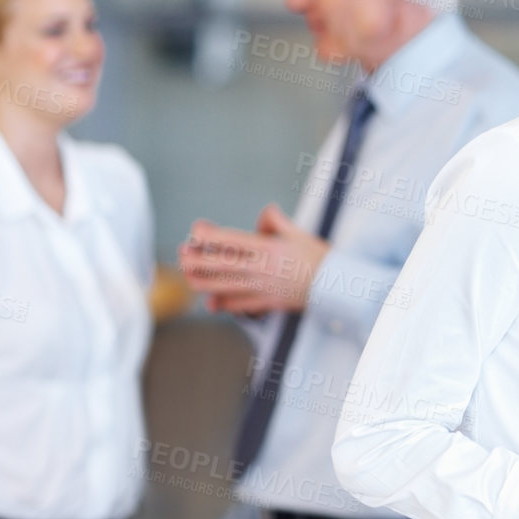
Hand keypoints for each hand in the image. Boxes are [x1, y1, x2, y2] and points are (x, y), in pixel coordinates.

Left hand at [178, 205, 329, 314]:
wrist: (336, 285)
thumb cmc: (319, 257)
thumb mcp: (299, 233)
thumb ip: (277, 222)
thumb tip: (264, 213)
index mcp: (267, 249)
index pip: (230, 241)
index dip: (209, 235)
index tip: (196, 230)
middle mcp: (261, 269)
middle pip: (221, 265)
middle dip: (198, 260)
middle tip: (182, 255)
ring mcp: (263, 288)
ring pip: (225, 287)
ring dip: (204, 282)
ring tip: (189, 278)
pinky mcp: (268, 303)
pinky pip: (241, 305)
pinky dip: (225, 304)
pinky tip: (213, 303)